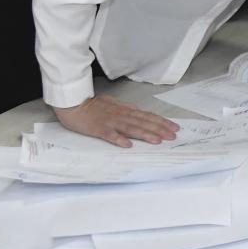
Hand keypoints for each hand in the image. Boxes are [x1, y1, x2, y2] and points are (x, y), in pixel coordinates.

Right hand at [53, 94, 179, 147]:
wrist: (73, 103)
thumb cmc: (92, 104)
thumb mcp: (112, 103)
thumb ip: (125, 108)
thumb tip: (137, 110)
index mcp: (125, 110)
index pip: (147, 116)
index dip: (161, 122)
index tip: (174, 127)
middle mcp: (121, 115)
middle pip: (143, 122)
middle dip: (160, 129)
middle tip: (173, 136)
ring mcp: (110, 122)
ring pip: (131, 128)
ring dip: (145, 134)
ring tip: (158, 140)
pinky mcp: (98, 129)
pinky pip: (110, 135)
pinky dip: (119, 139)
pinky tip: (128, 145)